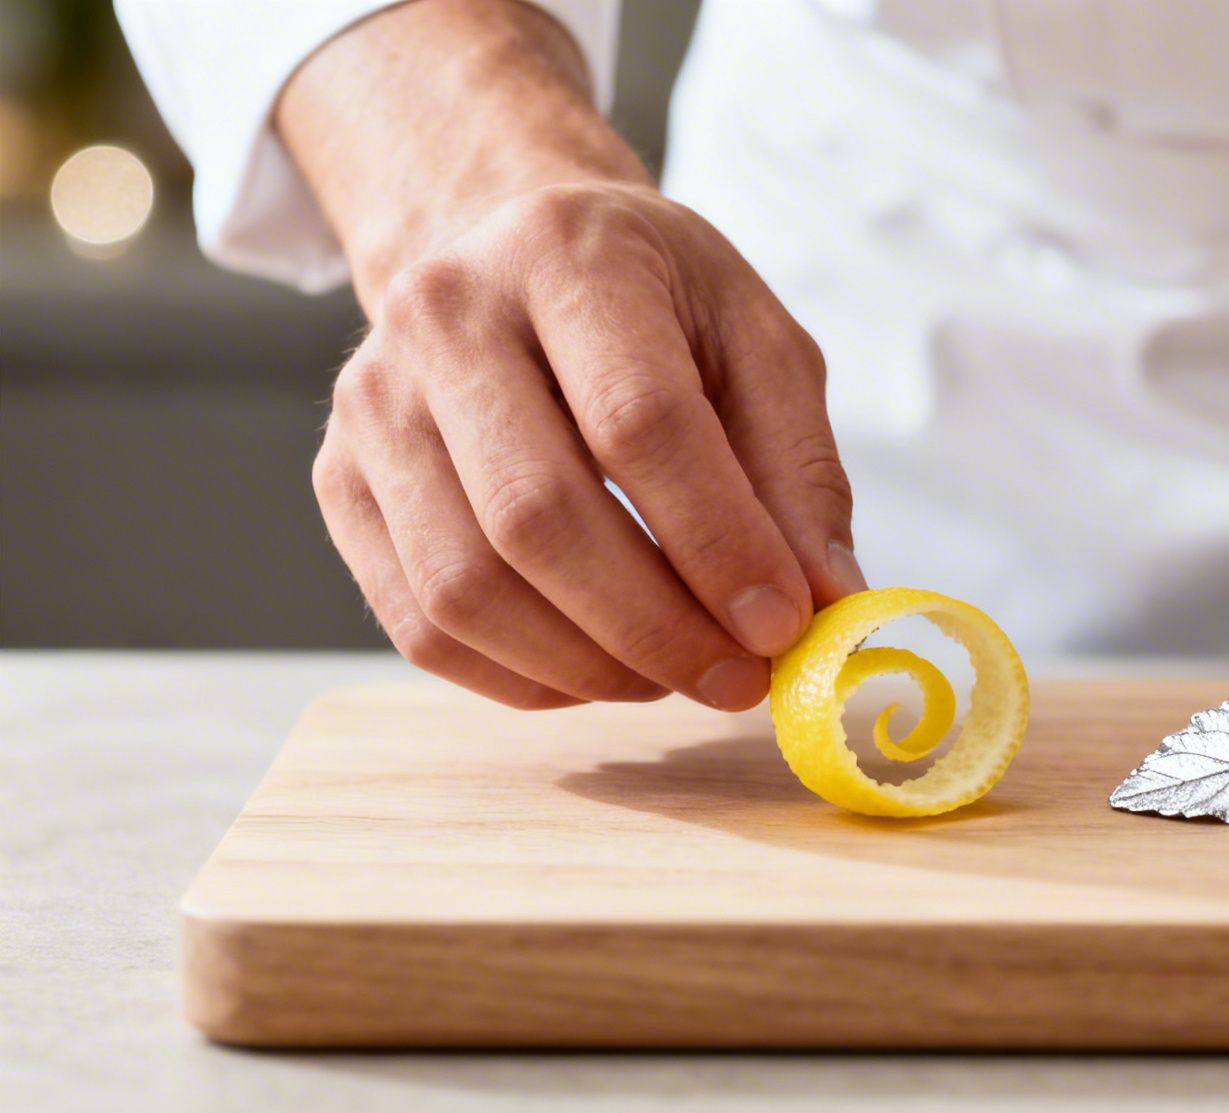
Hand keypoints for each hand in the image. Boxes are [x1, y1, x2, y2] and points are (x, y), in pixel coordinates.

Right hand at [281, 2, 861, 710]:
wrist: (512, 254)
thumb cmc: (654, 303)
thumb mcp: (756, 342)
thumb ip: (797, 470)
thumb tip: (828, 604)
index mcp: (566, 255)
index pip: (638, 423)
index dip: (717, 542)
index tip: (783, 625)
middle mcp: (444, 316)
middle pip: (537, 517)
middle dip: (655, 627)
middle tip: (741, 679)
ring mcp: (373, 401)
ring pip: (465, 587)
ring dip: (589, 667)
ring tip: (678, 673)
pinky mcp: (338, 478)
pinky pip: (419, 625)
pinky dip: (522, 678)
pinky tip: (600, 670)